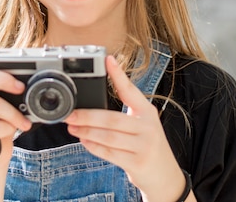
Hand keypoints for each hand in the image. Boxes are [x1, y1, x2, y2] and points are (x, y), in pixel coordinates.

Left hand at [65, 55, 191, 201]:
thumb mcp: (144, 125)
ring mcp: (144, 146)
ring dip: (86, 132)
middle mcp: (148, 127)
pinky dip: (94, 147)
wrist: (166, 176)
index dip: (119, 75)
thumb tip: (92, 106)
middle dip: (87, 116)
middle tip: (70, 114)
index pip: (131, 90)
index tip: (108, 59)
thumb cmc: (148, 146)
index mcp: (148, 112)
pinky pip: (110, 153)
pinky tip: (84, 141)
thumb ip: (125, 114)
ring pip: (108, 136)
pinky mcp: (138, 163)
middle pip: (112, 119)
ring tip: (72, 127)